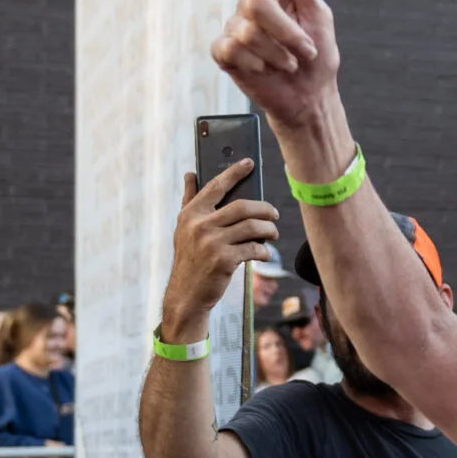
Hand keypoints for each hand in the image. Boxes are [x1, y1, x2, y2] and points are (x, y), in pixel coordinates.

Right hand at [159, 163, 280, 338]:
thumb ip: (189, 200)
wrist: (186, 294)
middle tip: (273, 214)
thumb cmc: (190, 258)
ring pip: (252, 227)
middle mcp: (200, 226)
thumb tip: (189, 173)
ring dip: (268, 230)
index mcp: (190, 214)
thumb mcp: (183, 228)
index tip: (248, 162)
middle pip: (242, 206)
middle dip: (264, 209)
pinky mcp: (224, 260)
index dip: (234, 173)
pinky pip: (254, 248)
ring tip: (272, 234)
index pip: (216, 187)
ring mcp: (212, 243)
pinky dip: (264, 251)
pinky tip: (264, 254)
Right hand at [210, 0, 336, 136]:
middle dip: (285, 31)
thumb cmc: (316, 59)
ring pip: (247, 31)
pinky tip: (263, 69)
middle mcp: (253, 7)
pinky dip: (253, 62)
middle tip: (304, 50)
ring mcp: (236, 28)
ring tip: (288, 65)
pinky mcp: (225, 52)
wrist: (307, 98)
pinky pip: (230, 48)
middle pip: (256, 3)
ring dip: (276, 53)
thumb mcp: (318, 18)